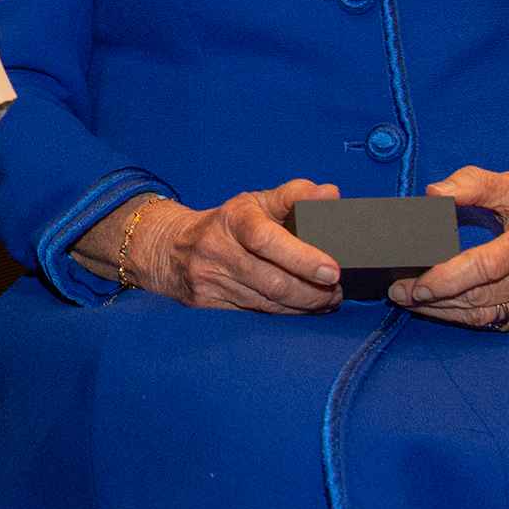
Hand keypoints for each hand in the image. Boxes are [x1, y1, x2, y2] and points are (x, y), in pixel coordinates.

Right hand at [130, 181, 342, 312]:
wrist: (170, 247)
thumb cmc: (227, 224)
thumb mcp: (256, 202)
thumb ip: (295, 196)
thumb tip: (331, 194)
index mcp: (233, 219)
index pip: (266, 239)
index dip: (302, 257)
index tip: (333, 270)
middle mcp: (217, 249)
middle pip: (272, 281)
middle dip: (313, 292)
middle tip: (338, 290)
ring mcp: (209, 279)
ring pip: (267, 302)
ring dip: (304, 305)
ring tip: (327, 299)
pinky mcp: (207, 302)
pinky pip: (256, 313)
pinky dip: (285, 313)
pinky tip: (302, 308)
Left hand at [392, 167, 508, 329]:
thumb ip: (473, 184)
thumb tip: (433, 193)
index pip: (486, 265)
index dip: (447, 278)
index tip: (415, 283)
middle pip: (480, 295)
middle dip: (433, 298)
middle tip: (397, 292)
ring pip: (486, 315)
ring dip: (444, 312)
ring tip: (410, 302)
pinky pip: (499, 323)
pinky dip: (467, 319)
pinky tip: (441, 310)